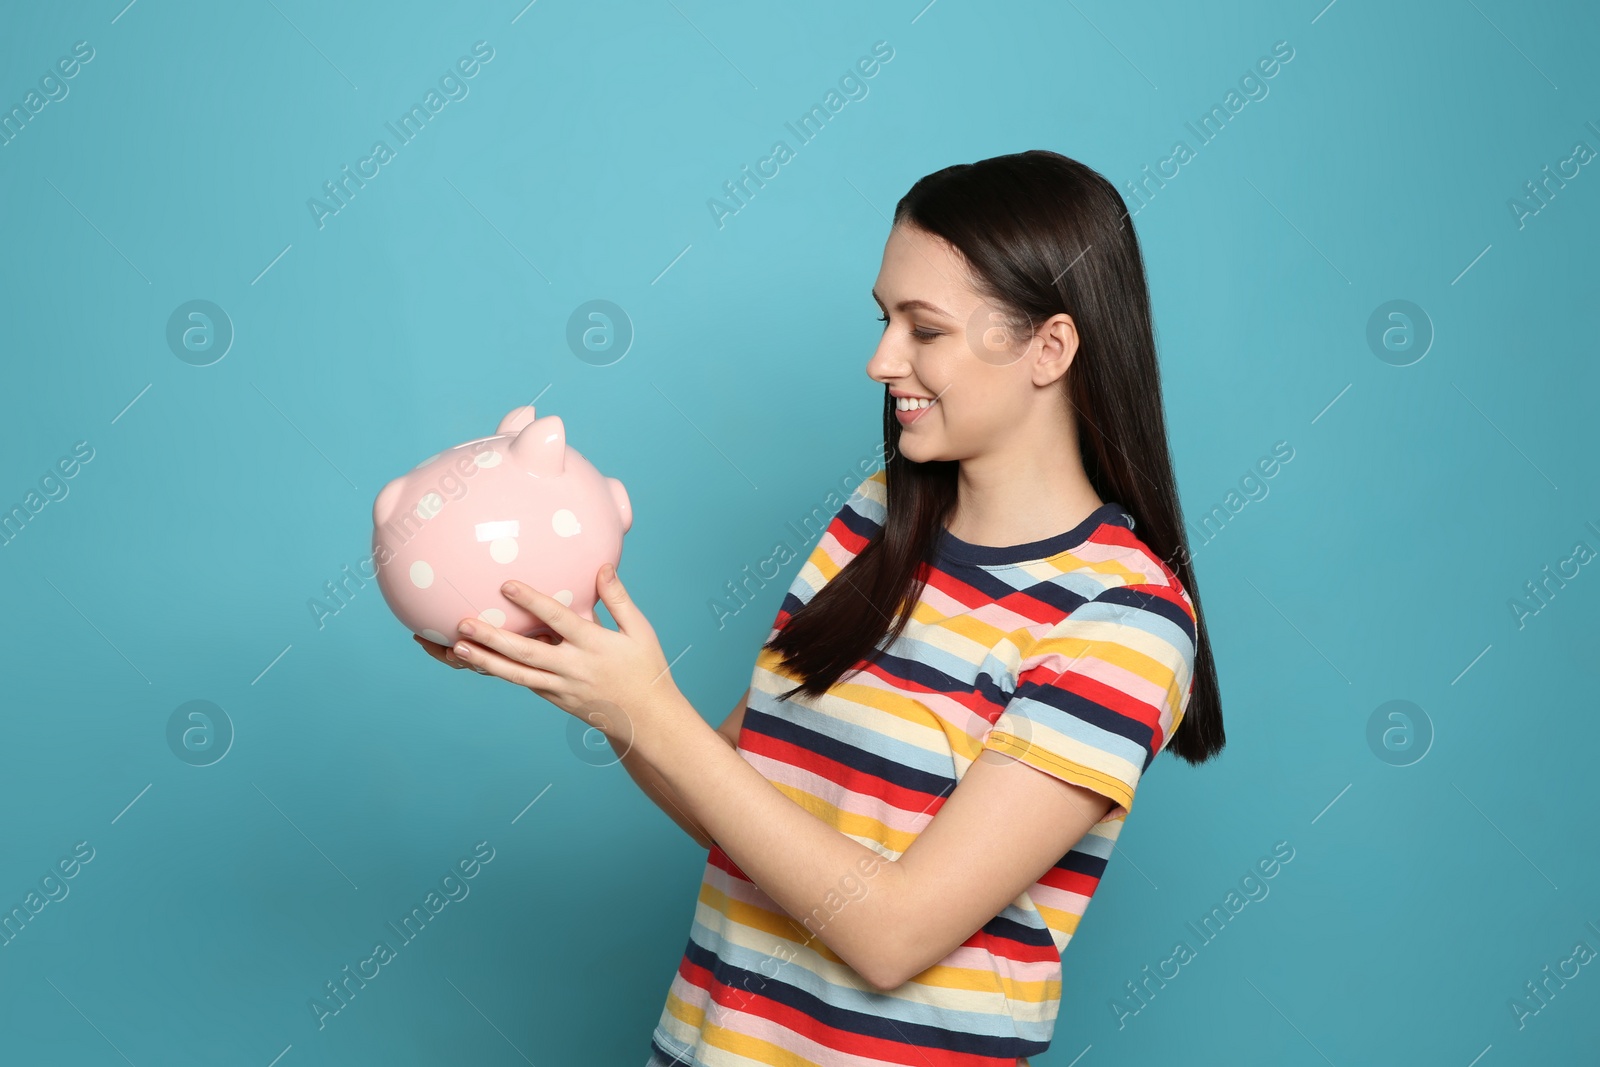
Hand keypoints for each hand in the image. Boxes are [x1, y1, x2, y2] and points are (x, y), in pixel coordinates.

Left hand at [444, 563, 682, 730]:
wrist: (646, 720)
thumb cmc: (646, 670)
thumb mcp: (641, 632)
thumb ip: (619, 599)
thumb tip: (603, 567)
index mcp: (595, 646)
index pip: (558, 620)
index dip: (532, 602)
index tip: (507, 585)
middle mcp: (573, 668)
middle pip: (526, 652)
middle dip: (493, 637)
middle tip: (464, 623)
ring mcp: (561, 687)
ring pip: (517, 674)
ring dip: (485, 661)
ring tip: (458, 648)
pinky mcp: (554, 698)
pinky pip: (523, 683)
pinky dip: (500, 672)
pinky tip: (478, 661)